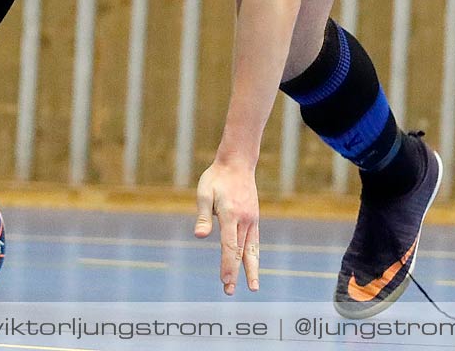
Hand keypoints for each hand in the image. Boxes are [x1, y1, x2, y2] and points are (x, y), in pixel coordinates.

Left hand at [194, 157, 260, 295]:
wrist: (237, 164)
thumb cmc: (216, 178)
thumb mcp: (204, 193)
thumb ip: (203, 216)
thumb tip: (199, 236)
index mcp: (230, 214)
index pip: (229, 246)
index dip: (227, 265)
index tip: (224, 280)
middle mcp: (244, 220)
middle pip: (240, 252)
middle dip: (235, 273)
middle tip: (229, 291)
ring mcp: (252, 220)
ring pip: (252, 250)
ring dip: (251, 270)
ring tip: (253, 288)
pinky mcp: (254, 219)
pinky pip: (255, 242)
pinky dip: (254, 257)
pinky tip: (252, 267)